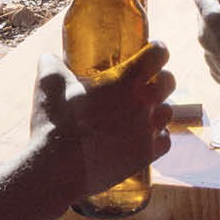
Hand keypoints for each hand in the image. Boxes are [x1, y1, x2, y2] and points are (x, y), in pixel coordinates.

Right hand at [31, 44, 174, 201]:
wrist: (57, 170)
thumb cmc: (55, 123)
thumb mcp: (49, 83)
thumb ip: (51, 64)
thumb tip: (50, 57)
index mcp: (126, 81)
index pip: (159, 54)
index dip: (157, 49)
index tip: (151, 50)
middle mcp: (144, 104)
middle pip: (170, 82)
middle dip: (161, 78)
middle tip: (145, 82)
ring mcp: (147, 132)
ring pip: (168, 112)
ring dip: (158, 108)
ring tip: (142, 111)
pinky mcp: (145, 157)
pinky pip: (165, 141)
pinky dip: (158, 136)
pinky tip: (145, 136)